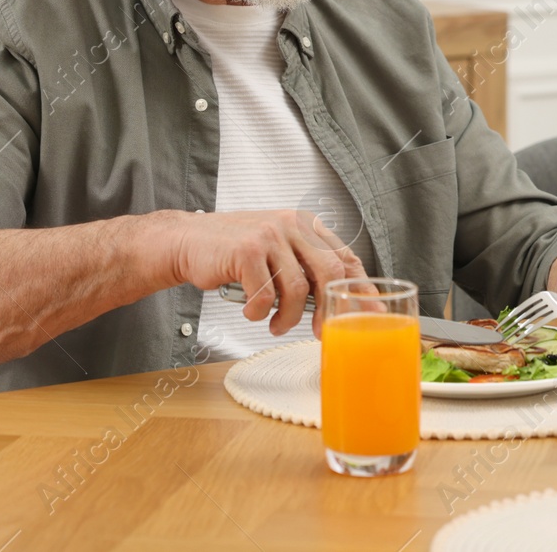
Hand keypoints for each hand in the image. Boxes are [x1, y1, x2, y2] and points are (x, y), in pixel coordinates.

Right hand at [169, 210, 364, 336]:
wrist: (188, 241)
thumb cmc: (235, 251)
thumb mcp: (278, 250)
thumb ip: (306, 267)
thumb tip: (338, 301)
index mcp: (306, 225)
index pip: (345, 257)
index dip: (360, 288)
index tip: (368, 314)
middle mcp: (292, 225)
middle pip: (330, 272)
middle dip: (328, 310)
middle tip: (319, 331)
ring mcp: (270, 236)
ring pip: (297, 289)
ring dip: (287, 317)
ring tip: (275, 324)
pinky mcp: (247, 251)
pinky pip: (264, 296)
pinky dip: (258, 312)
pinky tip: (251, 311)